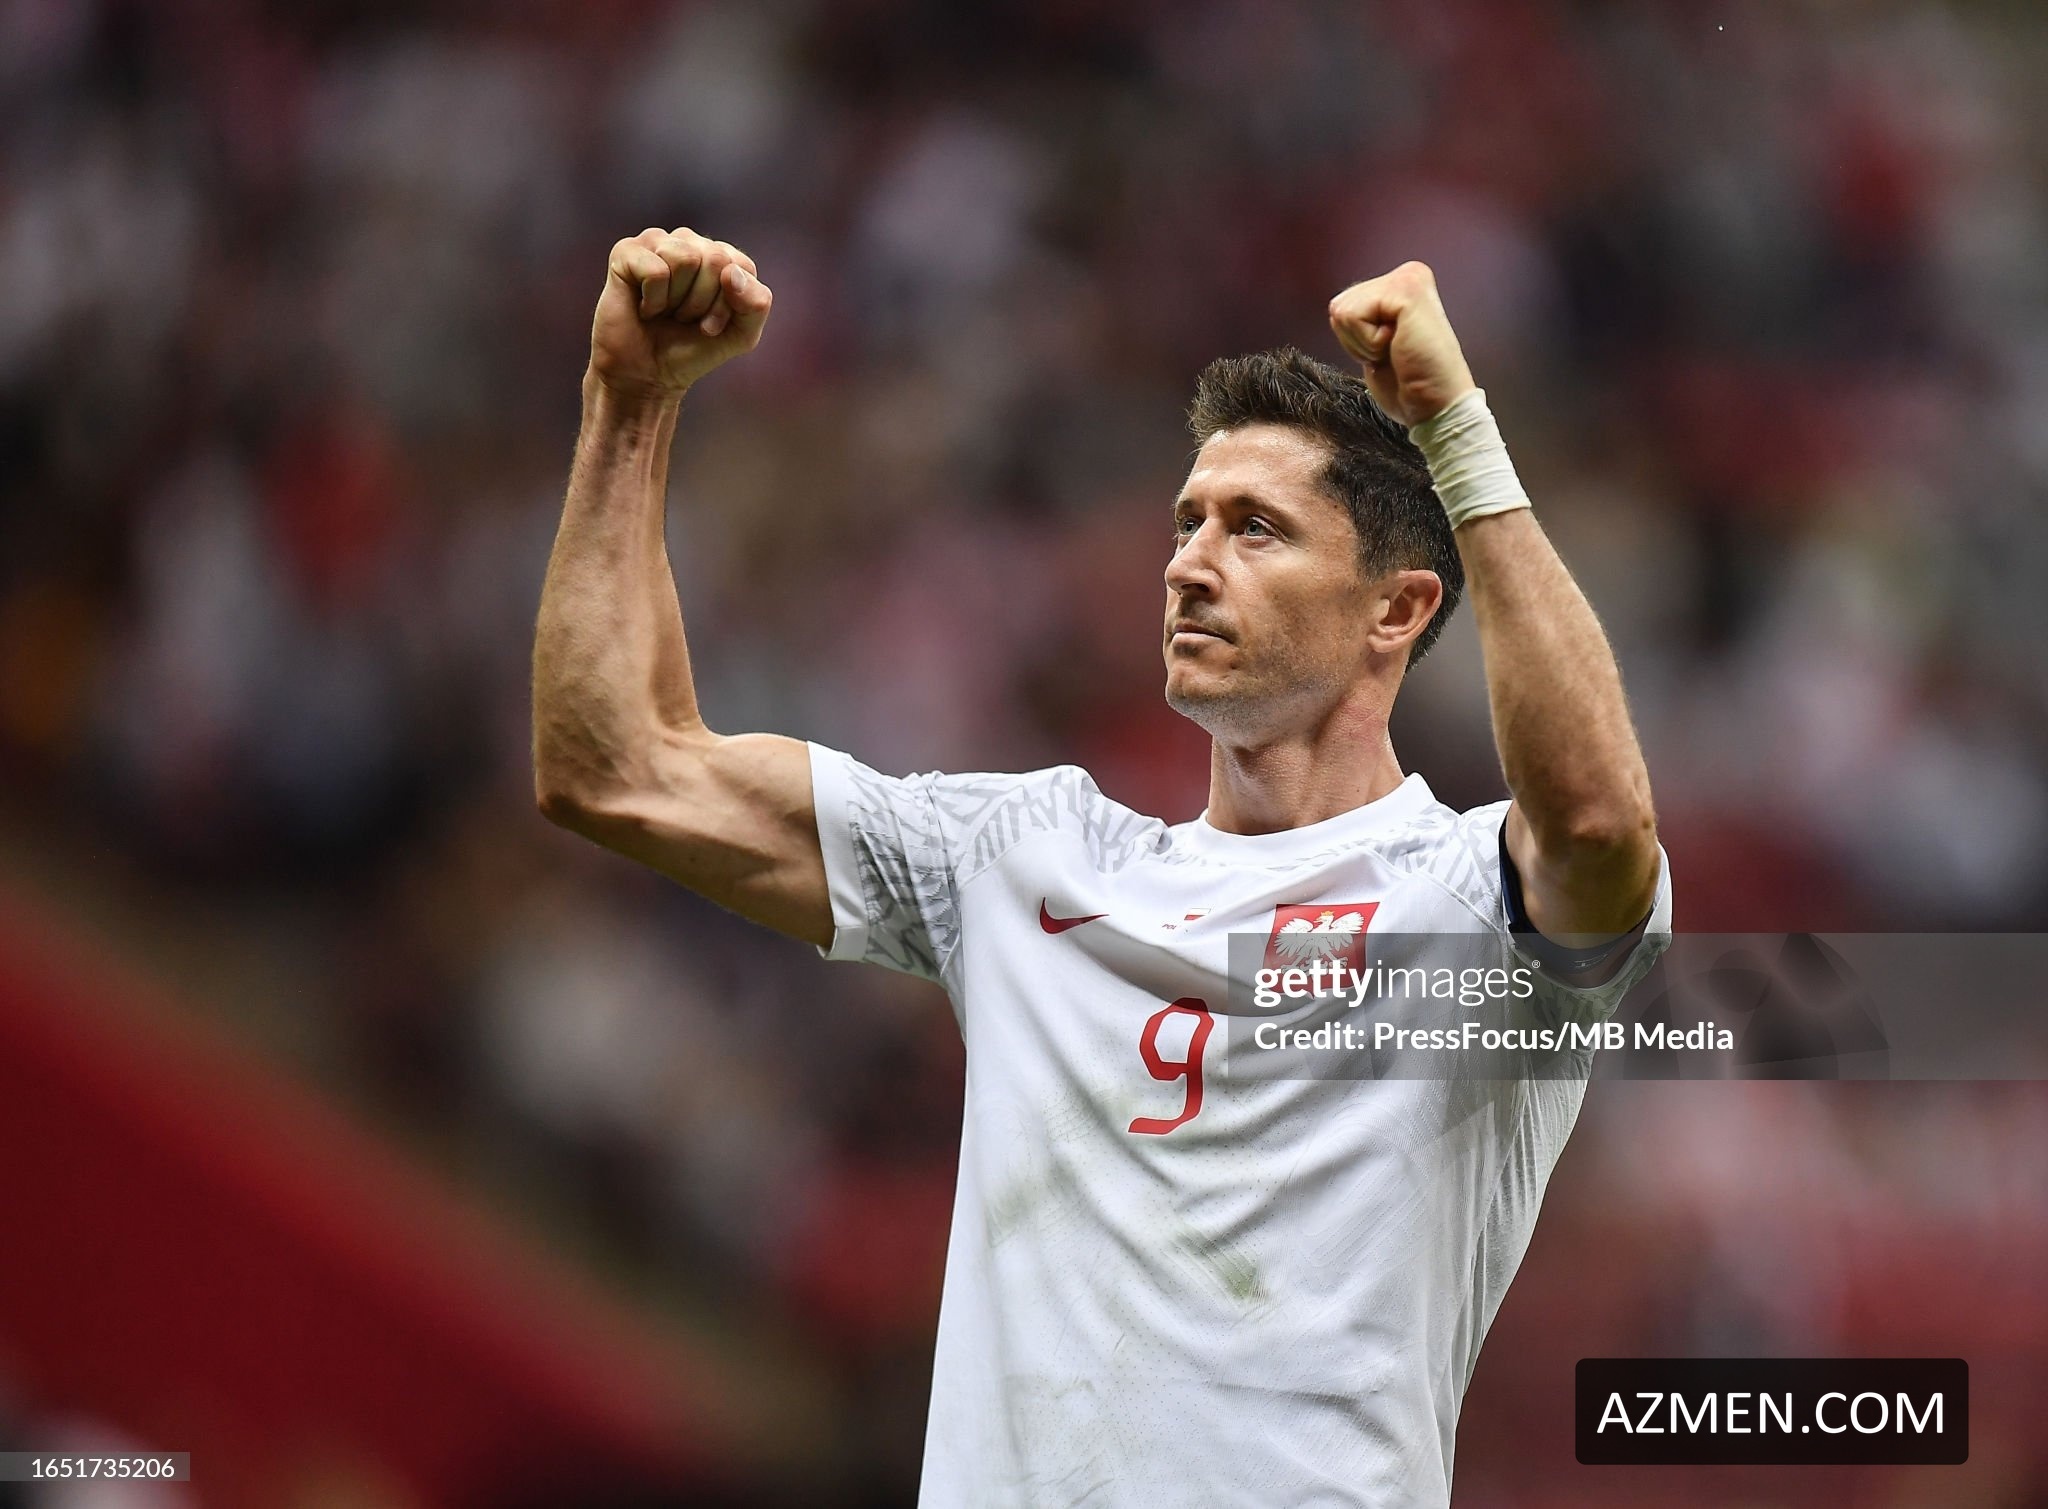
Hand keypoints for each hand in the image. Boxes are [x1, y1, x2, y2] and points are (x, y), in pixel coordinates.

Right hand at [589, 227, 772, 398]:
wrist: (646, 376)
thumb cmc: (692, 350)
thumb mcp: (740, 335)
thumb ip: (757, 304)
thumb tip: (731, 271)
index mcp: (721, 256)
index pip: (741, 267)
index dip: (728, 306)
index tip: (710, 326)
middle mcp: (689, 242)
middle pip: (715, 259)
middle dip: (702, 302)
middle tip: (683, 319)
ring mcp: (657, 243)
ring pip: (685, 258)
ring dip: (677, 300)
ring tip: (665, 311)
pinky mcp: (626, 251)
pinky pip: (656, 269)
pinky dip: (653, 300)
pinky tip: (645, 308)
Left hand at [1327, 262, 1475, 427]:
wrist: (1437, 407)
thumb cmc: (1409, 385)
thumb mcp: (1377, 343)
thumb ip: (1363, 319)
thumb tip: (1337, 308)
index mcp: (1402, 285)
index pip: (1343, 306)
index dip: (1356, 341)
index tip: (1391, 353)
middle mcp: (1408, 273)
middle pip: (1338, 306)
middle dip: (1358, 341)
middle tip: (1395, 354)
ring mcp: (1408, 278)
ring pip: (1342, 311)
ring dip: (1365, 344)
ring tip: (1398, 350)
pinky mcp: (1406, 290)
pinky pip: (1354, 317)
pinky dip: (1369, 344)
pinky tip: (1400, 347)